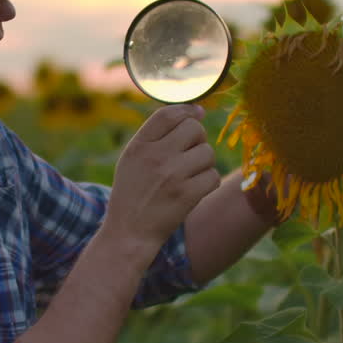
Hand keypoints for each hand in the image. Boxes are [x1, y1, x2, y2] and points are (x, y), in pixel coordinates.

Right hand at [102, 104, 220, 257]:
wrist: (129, 232)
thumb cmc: (134, 192)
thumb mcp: (132, 159)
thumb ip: (157, 135)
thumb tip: (198, 111)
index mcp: (139, 146)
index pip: (169, 114)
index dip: (188, 110)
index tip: (196, 114)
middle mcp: (155, 157)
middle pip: (194, 129)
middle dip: (198, 139)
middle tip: (189, 154)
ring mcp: (172, 176)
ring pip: (208, 153)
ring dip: (204, 164)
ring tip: (189, 175)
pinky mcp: (187, 195)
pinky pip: (213, 176)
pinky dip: (208, 183)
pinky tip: (194, 190)